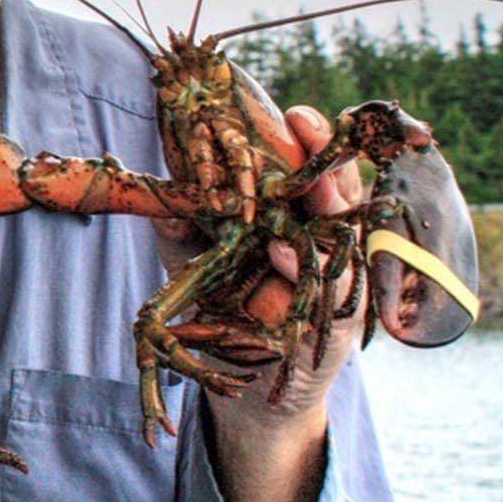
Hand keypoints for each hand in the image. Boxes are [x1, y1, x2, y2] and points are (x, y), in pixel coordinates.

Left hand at [199, 107, 365, 501]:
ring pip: (343, 233)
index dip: (305, 141)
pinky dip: (306, 270)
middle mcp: (321, 243)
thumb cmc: (224, 312)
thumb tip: (160, 198)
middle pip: (334, 192)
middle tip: (309, 125)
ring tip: (312, 178)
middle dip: (325, 157)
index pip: (306, 172)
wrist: (245, 388)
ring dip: (327, 203)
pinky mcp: (337, 322)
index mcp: (292, 220)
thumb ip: (182, 230)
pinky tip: (286, 251)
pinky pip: (329, 291)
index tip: (293, 113)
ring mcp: (334, 281)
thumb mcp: (195, 264)